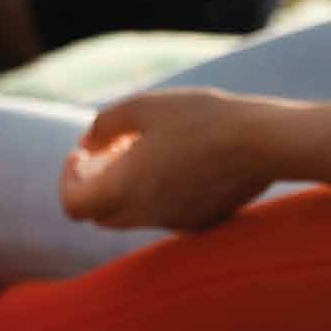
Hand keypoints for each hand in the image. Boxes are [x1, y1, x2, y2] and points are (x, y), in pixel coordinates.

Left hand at [58, 88, 276, 232]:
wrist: (263, 143)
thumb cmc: (200, 118)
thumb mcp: (144, 107)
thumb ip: (104, 125)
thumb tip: (87, 143)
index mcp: (123, 189)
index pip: (73, 206)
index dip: (68, 179)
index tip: (81, 154)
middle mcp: (145, 215)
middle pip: (99, 214)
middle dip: (94, 184)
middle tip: (107, 151)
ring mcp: (174, 223)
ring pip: (130, 216)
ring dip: (123, 188)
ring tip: (142, 149)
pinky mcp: (199, 222)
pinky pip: (161, 215)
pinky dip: (153, 194)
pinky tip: (174, 162)